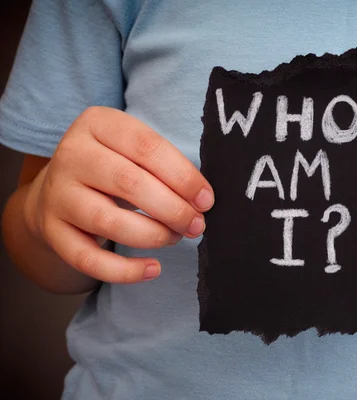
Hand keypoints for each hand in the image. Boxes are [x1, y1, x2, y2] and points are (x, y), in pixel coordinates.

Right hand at [24, 107, 213, 283]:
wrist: (61, 188)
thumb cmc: (116, 167)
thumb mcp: (135, 151)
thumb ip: (166, 167)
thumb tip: (202, 201)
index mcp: (98, 124)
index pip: (147, 147)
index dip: (183, 176)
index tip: (206, 200)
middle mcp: (72, 154)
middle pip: (129, 183)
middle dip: (173, 209)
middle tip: (197, 225)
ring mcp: (57, 193)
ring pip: (108, 222)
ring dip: (153, 236)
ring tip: (176, 238)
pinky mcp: (52, 230)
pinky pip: (88, 258)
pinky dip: (125, 270)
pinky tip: (154, 269)